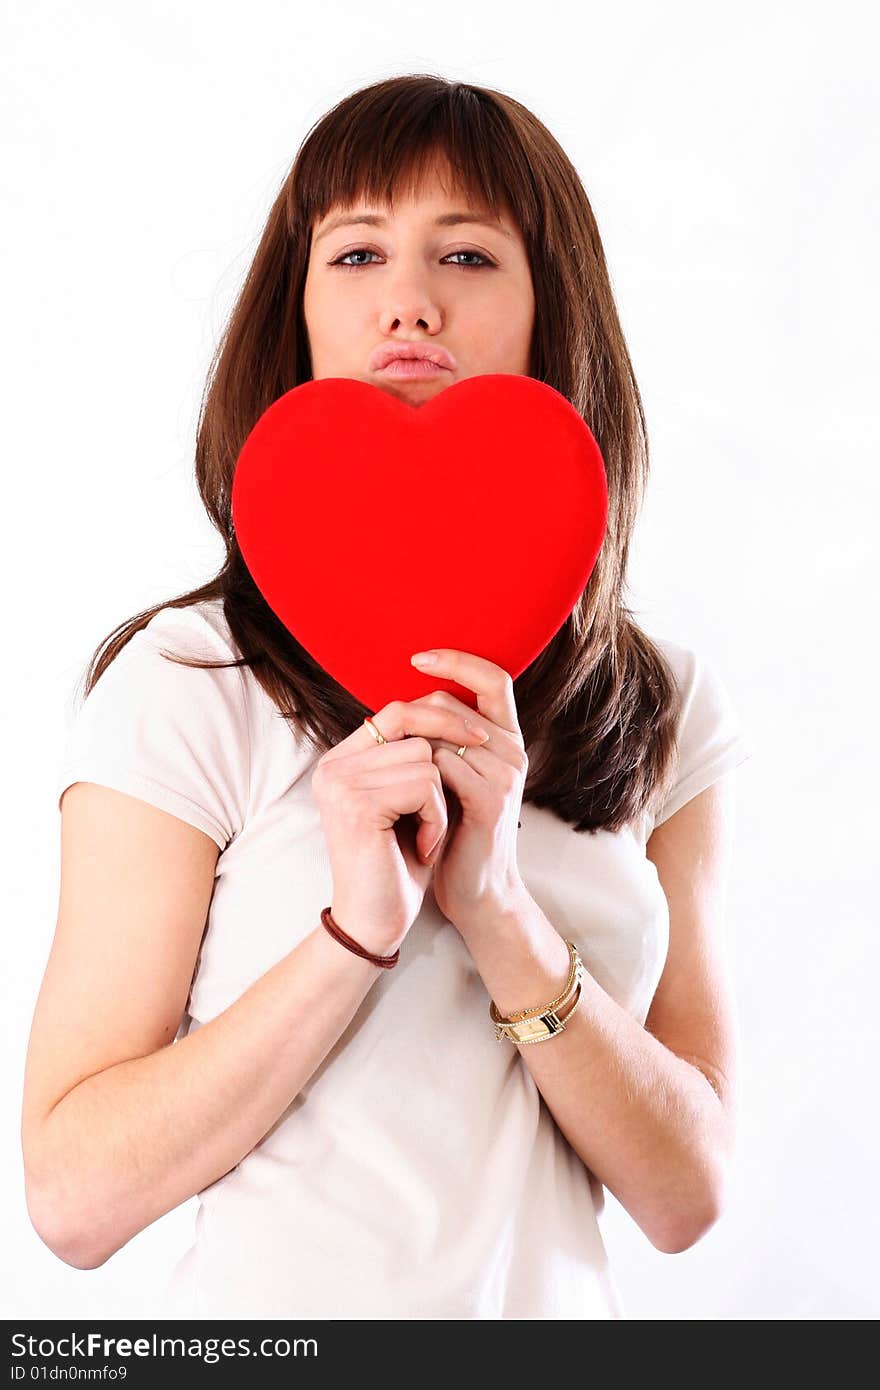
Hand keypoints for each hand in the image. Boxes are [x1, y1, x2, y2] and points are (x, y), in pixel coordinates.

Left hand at [409, 648, 529, 932]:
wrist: (476, 893)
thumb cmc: (455, 833)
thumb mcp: (452, 780)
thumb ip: (441, 741)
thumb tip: (399, 705)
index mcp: (506, 739)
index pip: (493, 677)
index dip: (458, 661)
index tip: (417, 657)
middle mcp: (513, 751)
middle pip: (451, 706)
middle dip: (411, 723)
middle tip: (385, 750)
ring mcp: (505, 775)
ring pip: (440, 737)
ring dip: (408, 758)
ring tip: (395, 788)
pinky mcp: (490, 802)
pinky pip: (440, 769)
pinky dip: (415, 783)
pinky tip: (407, 806)